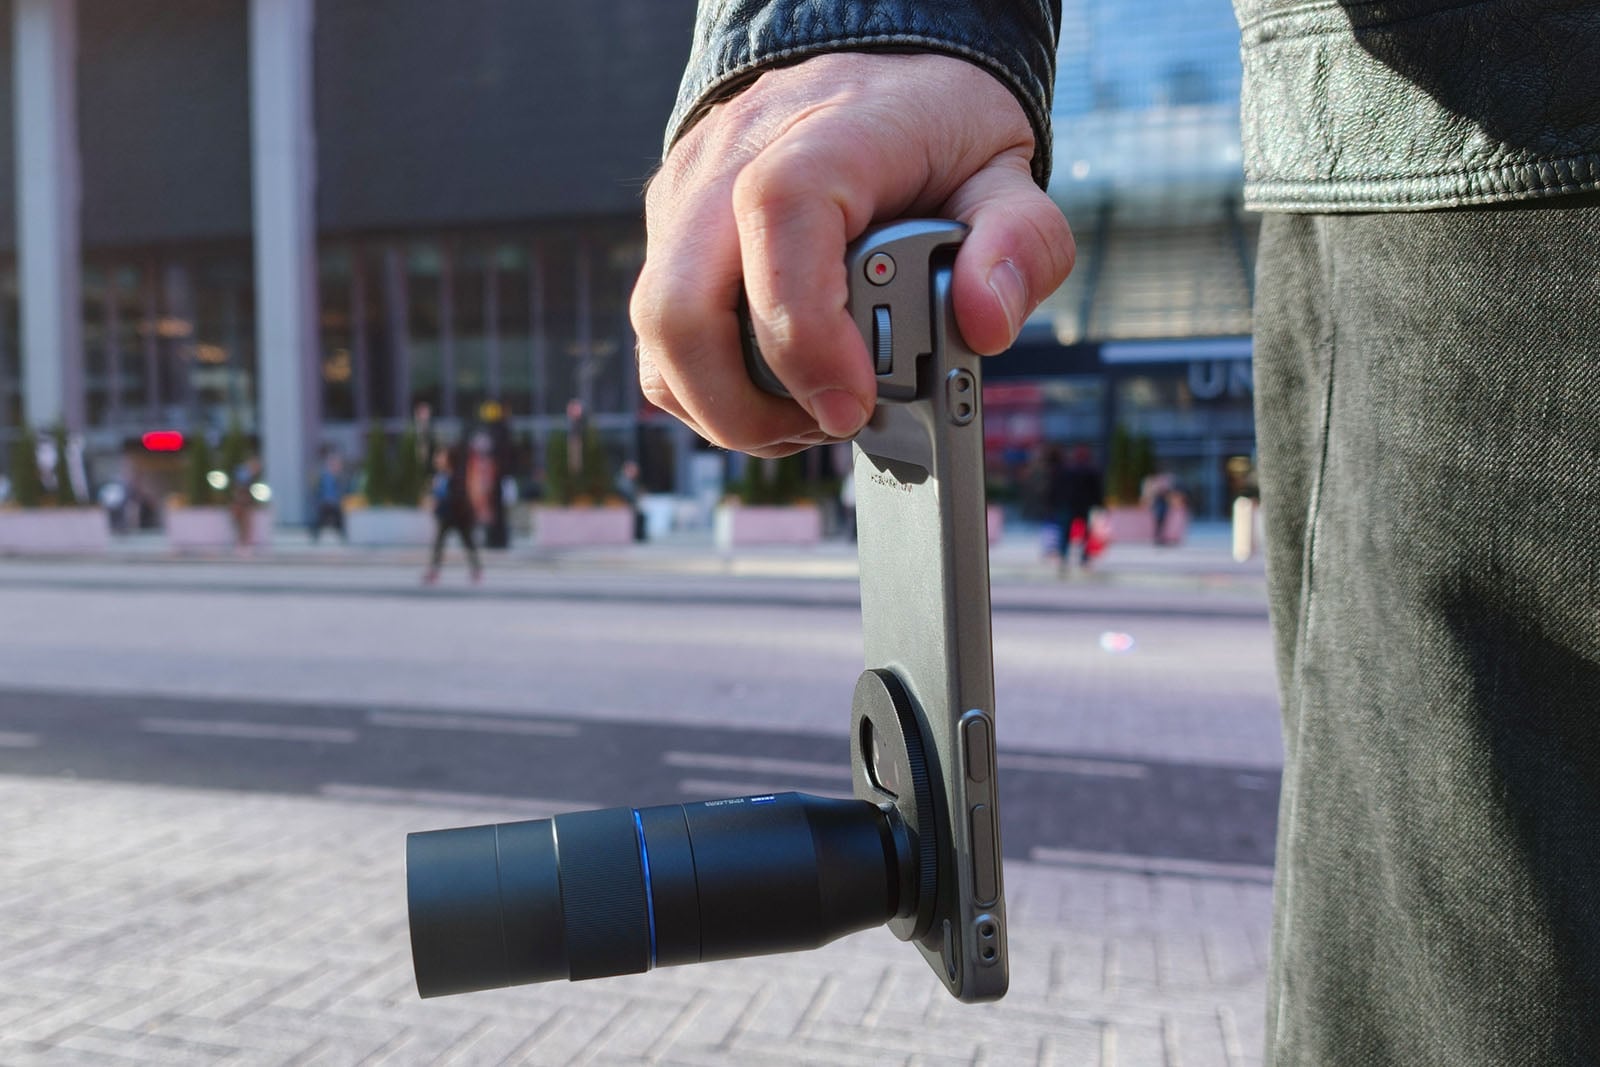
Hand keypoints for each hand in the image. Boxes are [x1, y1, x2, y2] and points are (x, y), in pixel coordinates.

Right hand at [631, 53, 1074, 456]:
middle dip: (746, 406)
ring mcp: (686, 199)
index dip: (804, 333)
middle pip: (679, 304)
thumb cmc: (931, 123)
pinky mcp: (669, 232)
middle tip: (831, 422)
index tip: (854, 401)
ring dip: (726, 406)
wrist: (866, 69)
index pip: (778, 219)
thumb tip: (985, 321)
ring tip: (810, 410)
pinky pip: (658, 336)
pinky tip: (775, 389)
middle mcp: (732, 161)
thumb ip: (1020, 242)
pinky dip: (707, 388)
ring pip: (656, 335)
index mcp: (827, 135)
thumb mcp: (1006, 169)